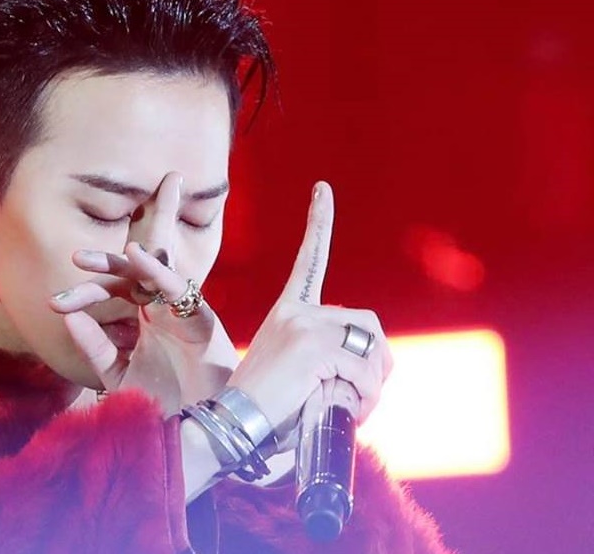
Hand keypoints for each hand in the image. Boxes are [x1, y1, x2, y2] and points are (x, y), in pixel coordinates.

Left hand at [49, 172, 238, 414]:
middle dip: (101, 268)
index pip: (109, 295)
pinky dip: (156, 269)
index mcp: (139, 320)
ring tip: (92, 257)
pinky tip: (136, 255)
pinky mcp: (199, 315)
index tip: (53, 304)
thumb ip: (95, 348)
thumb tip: (68, 318)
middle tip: (74, 259)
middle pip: (128, 278)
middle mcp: (158, 310)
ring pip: (151, 273)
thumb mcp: (118, 374)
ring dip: (124, 261)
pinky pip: (177, 286)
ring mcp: (178, 310)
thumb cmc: (163, 400)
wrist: (198, 426)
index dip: (82, 295)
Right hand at [227, 181, 393, 439]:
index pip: (309, 261)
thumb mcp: (298, 374)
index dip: (318, 222)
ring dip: (372, 386)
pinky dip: (366, 399)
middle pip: (367, 324)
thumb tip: (372, 370)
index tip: (322, 189)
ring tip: (350, 410)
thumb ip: (327, 359)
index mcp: (288, 311)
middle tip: (363, 395)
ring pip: (370, 349)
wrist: (235, 426)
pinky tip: (346, 413)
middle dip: (378, 363)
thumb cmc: (268, 411)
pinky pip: (364, 371)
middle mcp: (296, 310)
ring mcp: (304, 325)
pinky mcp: (312, 345)